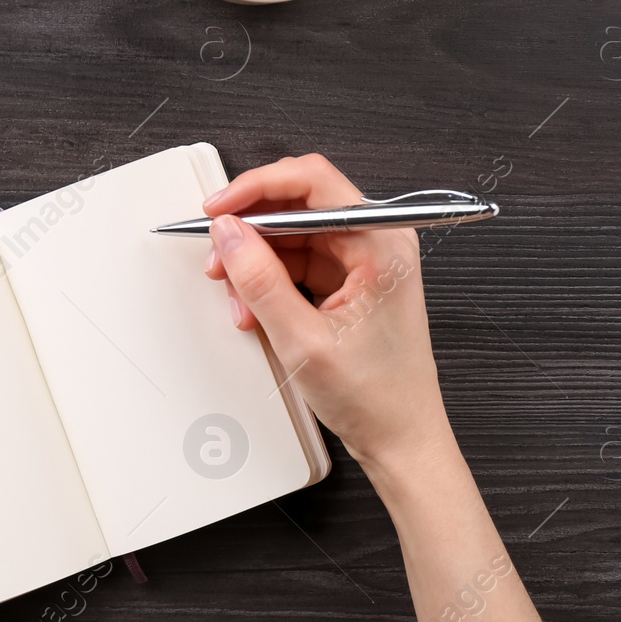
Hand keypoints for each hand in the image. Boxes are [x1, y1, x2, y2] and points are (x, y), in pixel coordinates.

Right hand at [202, 154, 449, 471]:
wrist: (401, 440)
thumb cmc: (377, 397)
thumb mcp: (303, 340)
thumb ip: (260, 281)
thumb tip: (228, 235)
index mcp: (382, 244)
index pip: (313, 181)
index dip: (257, 188)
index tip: (219, 209)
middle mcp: (378, 242)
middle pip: (299, 204)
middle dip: (251, 230)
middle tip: (219, 256)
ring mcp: (365, 261)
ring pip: (292, 234)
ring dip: (256, 261)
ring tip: (240, 300)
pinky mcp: (351, 280)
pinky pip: (299, 261)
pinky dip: (270, 280)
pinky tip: (256, 308)